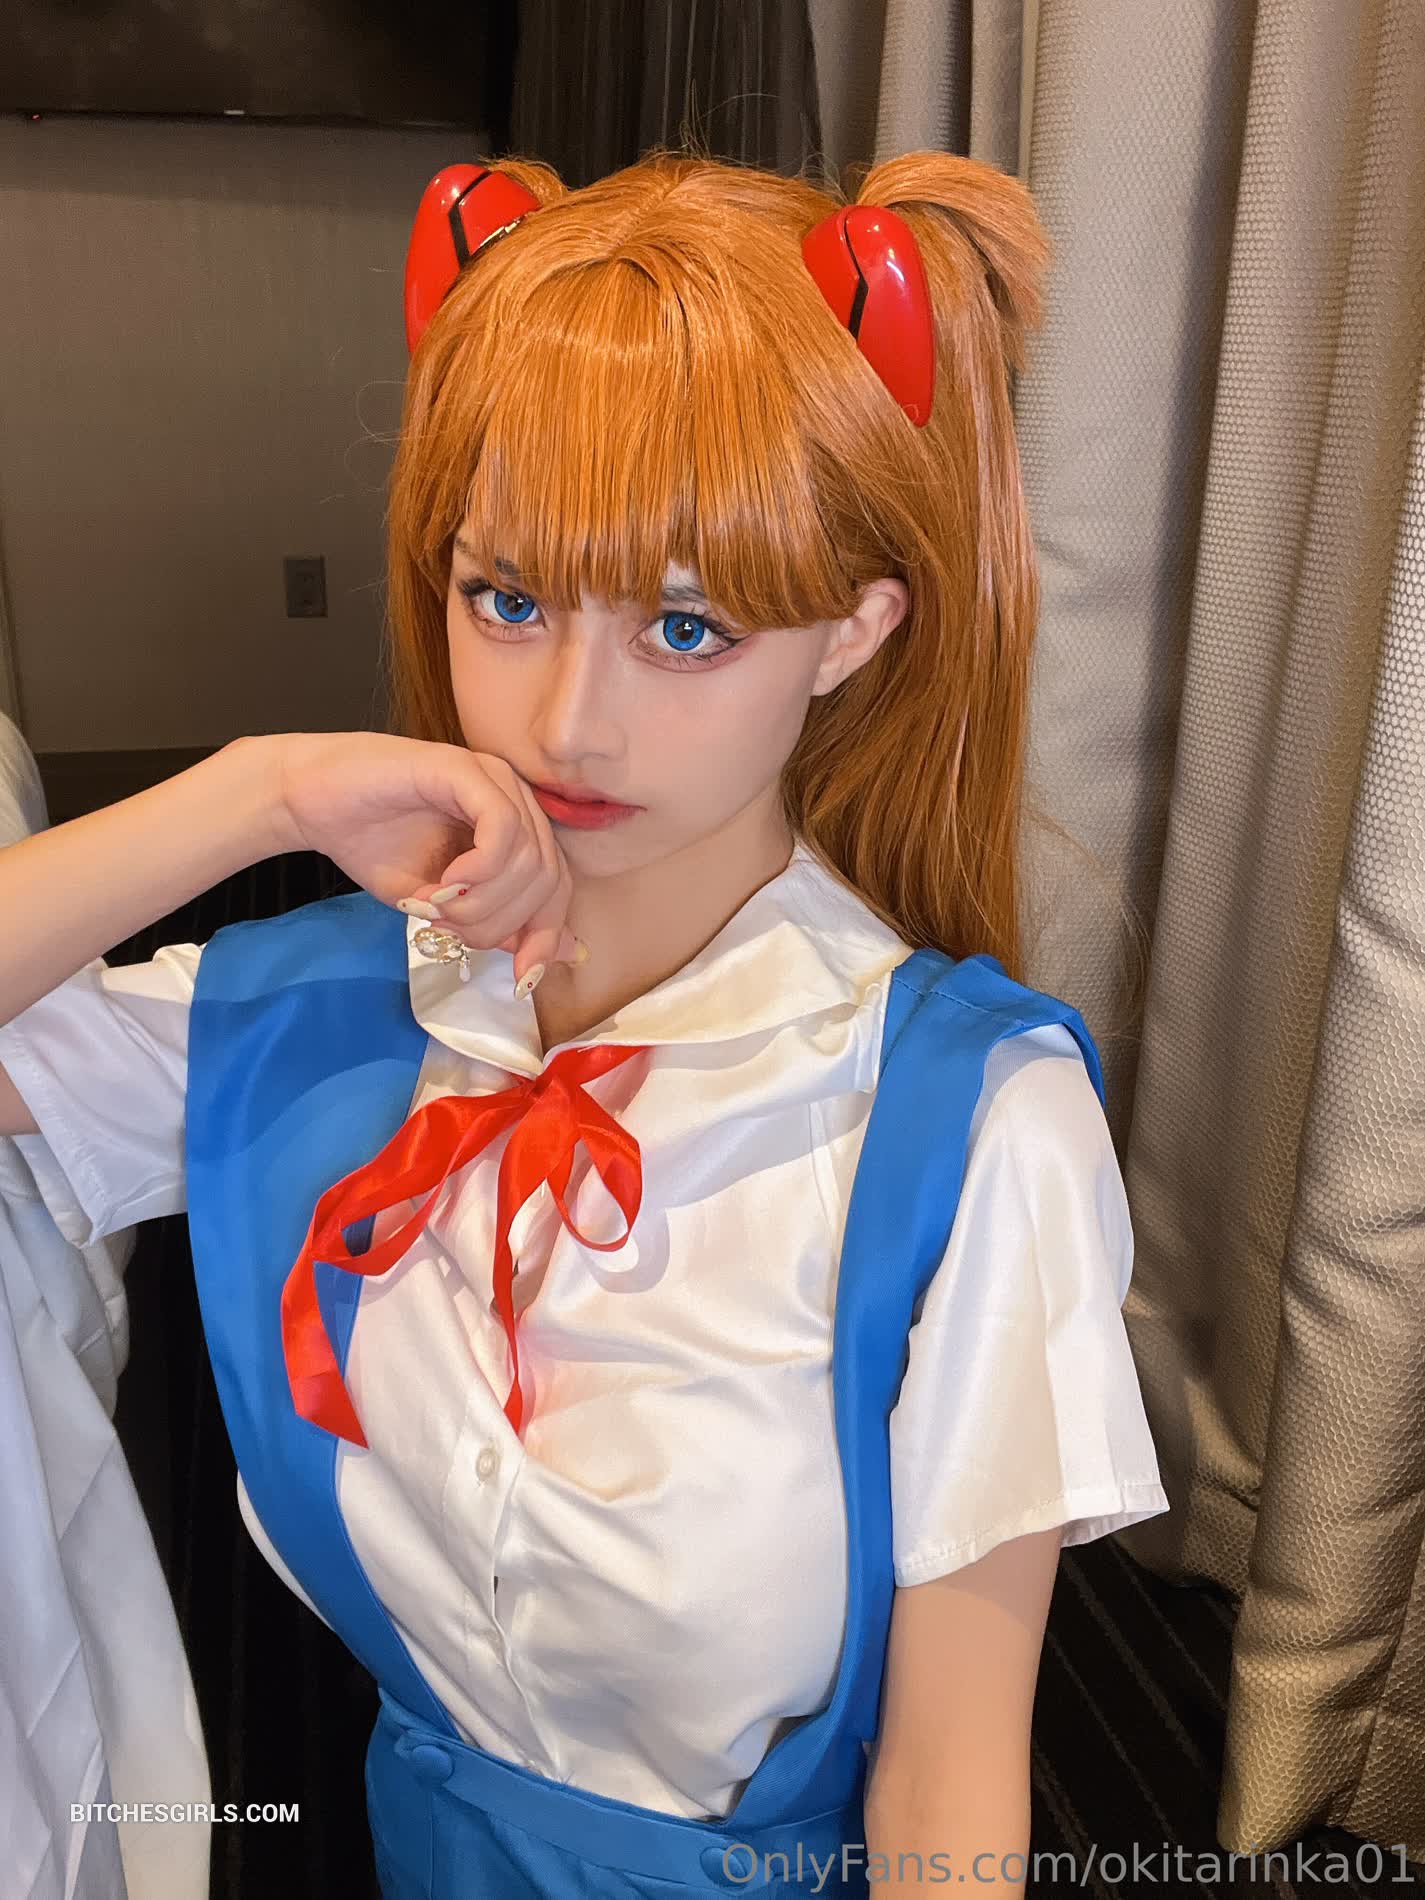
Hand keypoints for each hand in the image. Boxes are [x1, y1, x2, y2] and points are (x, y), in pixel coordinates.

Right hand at [272, 731, 582, 989]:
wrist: (310, 801)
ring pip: (528, 859)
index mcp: (514, 827)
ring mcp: (492, 778)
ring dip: (482, 903)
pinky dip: (479, 870)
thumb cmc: (371, 844)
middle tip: (450, 929)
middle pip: (548, 878)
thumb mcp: (439, 903)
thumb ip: (494, 922)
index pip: (556, 886)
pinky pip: (503, 828)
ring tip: (436, 908)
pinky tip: (443, 883)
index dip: (545, 936)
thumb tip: (549, 957)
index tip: (522, 979)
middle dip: (503, 924)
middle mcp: (514, 797)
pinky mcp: (463, 768)